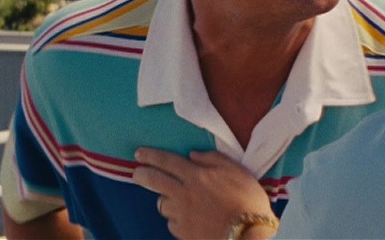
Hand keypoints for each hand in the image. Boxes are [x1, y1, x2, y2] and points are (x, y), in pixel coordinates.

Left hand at [133, 148, 273, 238]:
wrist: (248, 236)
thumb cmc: (248, 201)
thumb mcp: (237, 172)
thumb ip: (214, 160)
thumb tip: (193, 155)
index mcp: (197, 176)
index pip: (168, 161)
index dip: (151, 156)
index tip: (139, 154)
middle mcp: (184, 194)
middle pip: (155, 181)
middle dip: (142, 175)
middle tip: (137, 174)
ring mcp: (182, 216)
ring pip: (162, 205)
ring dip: (166, 201)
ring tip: (174, 202)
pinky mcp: (184, 234)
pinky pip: (173, 224)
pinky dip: (177, 221)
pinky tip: (187, 221)